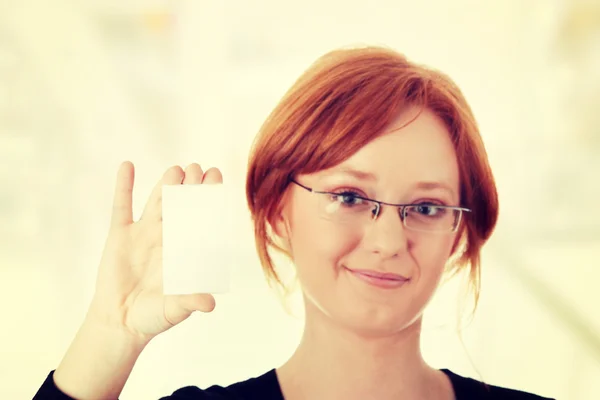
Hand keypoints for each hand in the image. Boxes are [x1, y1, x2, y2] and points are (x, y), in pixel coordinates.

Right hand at [86, 162, 219, 341]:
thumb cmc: (153, 317)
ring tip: (176, 169)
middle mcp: (167, 237)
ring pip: (157, 201)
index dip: (208, 199)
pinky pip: (122, 206)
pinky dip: (124, 186)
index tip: (216, 178)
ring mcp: (144, 233)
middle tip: (197, 168)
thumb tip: (210, 304)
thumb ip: (189, 302)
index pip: (200, 219)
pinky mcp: (120, 235)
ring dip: (165, 185)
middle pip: (181, 205)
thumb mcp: (174, 310)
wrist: (120, 322)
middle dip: (190, 187)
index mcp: (185, 250)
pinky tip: (128, 166)